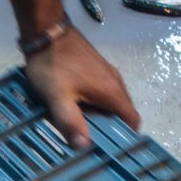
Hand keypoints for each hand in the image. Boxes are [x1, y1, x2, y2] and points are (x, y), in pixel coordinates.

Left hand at [25, 28, 140, 147]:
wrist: (47, 31)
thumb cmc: (54, 66)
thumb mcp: (58, 99)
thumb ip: (71, 123)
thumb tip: (84, 146)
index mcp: (112, 92)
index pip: (133, 120)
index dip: (125, 137)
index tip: (110, 149)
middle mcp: (116, 82)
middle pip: (121, 113)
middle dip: (108, 129)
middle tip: (89, 142)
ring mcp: (107, 73)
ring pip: (110, 102)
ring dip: (99, 116)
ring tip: (79, 128)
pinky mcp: (96, 68)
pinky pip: (101, 92)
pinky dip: (93, 104)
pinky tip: (74, 108)